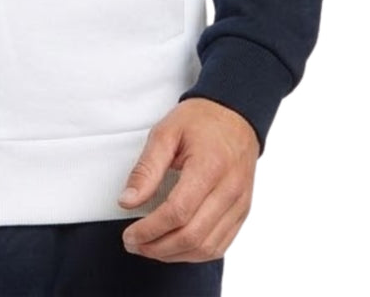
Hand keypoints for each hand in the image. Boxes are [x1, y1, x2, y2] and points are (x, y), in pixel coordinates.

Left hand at [117, 98, 258, 263]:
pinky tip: (174, 246)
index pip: (178, 212)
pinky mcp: (242, 212)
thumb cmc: (201, 120)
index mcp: (209, 166)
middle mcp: (229, 189)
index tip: (130, 235)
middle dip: (158, 248)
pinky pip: (220, 245)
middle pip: (192, 236)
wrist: (235, 114)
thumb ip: (146, 168)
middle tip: (134, 244)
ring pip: (207, 248)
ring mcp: (239, 204)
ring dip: (175, 255)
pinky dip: (194, 253)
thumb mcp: (165, 132)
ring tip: (150, 247)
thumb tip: (127, 201)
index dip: (150, 230)